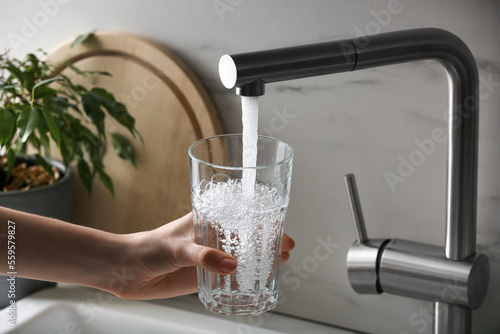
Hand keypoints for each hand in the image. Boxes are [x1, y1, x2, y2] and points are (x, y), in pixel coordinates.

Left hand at [111, 212, 294, 299]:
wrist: (127, 269)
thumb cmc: (148, 246)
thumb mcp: (177, 247)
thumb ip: (203, 256)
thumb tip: (231, 266)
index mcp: (207, 220)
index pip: (241, 214)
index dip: (263, 218)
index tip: (281, 225)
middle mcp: (212, 237)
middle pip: (247, 235)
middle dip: (269, 240)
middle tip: (286, 248)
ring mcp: (210, 257)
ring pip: (242, 255)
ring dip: (260, 259)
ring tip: (279, 263)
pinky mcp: (204, 276)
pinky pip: (229, 277)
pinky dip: (244, 279)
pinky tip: (256, 283)